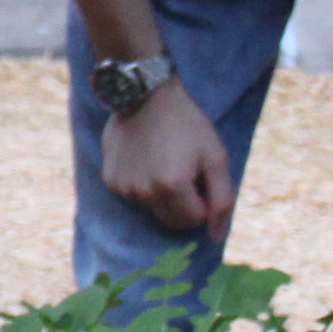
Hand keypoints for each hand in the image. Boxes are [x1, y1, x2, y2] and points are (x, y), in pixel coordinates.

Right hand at [98, 81, 237, 235]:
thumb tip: (216, 236)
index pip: (194, 221)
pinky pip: (133, 195)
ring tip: (163, 160)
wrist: (146, 94)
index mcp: (172, 187)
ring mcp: (124, 187)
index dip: (202, 201)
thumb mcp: (216, 157)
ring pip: (152, 208)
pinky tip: (144, 158)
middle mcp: (144, 192)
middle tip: (184, 172)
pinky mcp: (110, 180)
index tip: (199, 176)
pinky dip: (142, 183)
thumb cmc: (187, 124)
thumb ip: (222, 200)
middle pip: (171, 221)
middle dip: (183, 204)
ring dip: (162, 193)